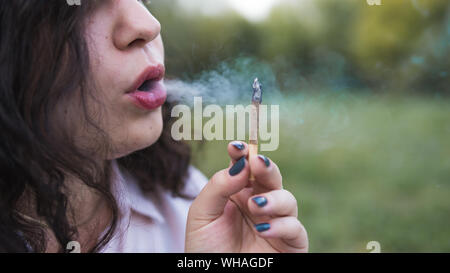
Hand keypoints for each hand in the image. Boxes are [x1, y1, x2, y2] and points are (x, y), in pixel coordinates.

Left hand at [185, 141, 307, 252]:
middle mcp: (259, 204)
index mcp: (237, 194)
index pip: (244, 167)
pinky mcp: (289, 243)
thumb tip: (240, 165)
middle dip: (266, 166)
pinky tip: (262, 229)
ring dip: (273, 198)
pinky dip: (282, 225)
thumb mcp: (201, 215)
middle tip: (257, 162)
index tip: (236, 146)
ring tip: (255, 206)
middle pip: (271, 177)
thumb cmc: (205, 249)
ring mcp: (275, 222)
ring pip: (287, 198)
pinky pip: (295, 227)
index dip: (243, 154)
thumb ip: (218, 186)